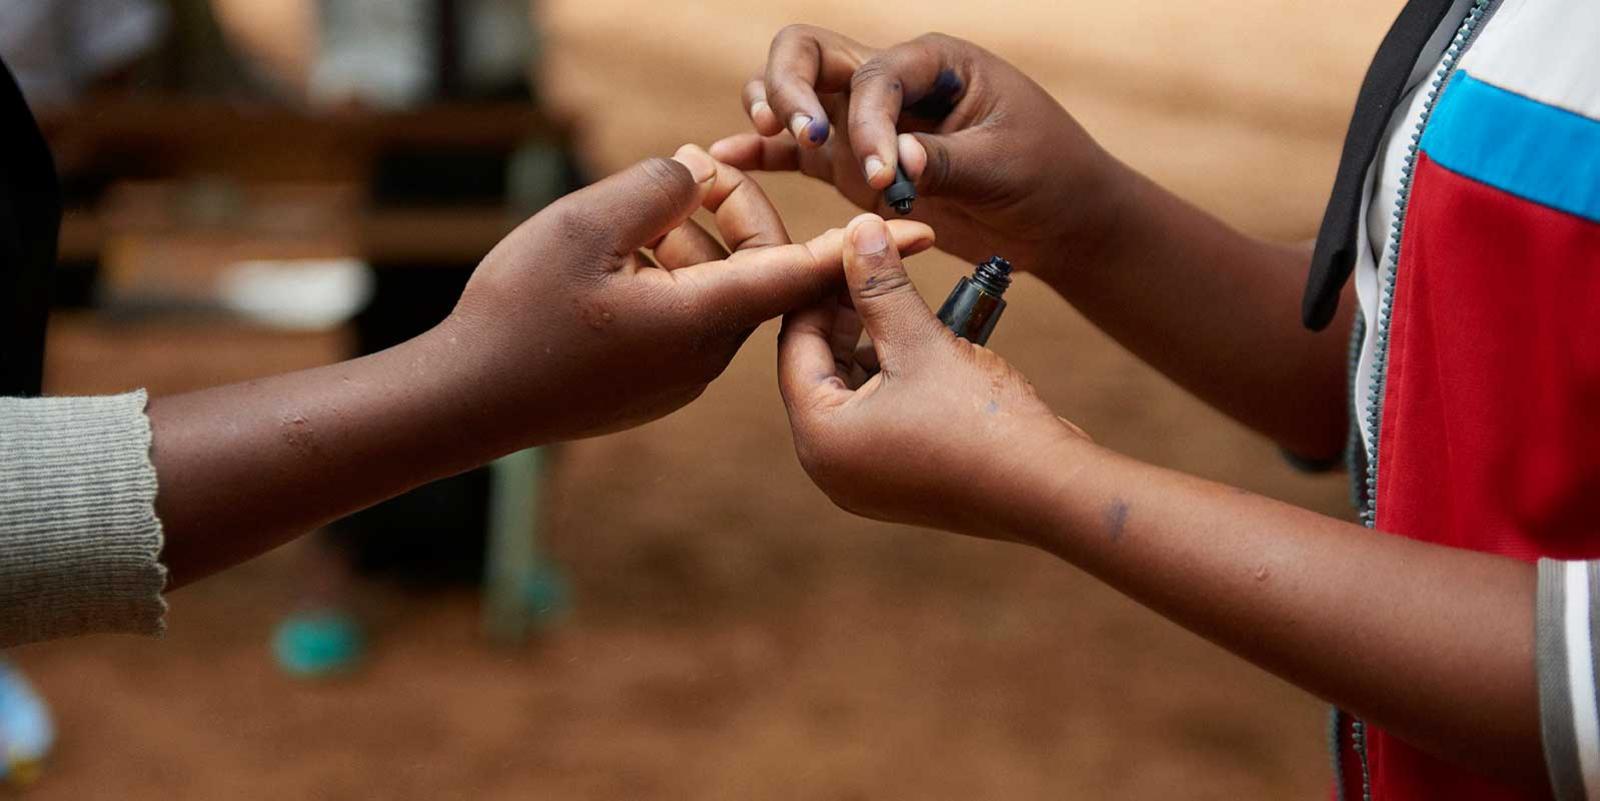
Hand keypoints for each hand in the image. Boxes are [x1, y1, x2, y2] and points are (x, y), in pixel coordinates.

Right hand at [442, 146, 934, 443]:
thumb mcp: (586, 225)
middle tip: (693, 166)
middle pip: (751, 268)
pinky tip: (621, 258)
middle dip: (731, 211)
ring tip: (639, 210)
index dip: (863, 245)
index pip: (803, 273)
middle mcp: (706, 356)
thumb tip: (699, 173)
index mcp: (703, 319)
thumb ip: (658, 187)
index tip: (927, 228)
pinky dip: (669, 278)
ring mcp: (679, 378)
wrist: (466, 400)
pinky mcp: (653, 386)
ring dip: (689, 242)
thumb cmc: (520, 313)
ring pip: (713, 291)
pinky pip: (684, 319)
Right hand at [710, 27, 1119, 275]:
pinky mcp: (857, 167)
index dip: (870, 125)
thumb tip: (893, 161)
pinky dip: (765, 152)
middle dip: (790, 85)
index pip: (876, 77)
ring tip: (769, 133)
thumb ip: (945, 161)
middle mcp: (891, 82)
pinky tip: (728, 157)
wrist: (1062, 218)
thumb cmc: (1050, 176)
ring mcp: (867, 122)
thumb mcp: (1005, 166)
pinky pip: (800, 152)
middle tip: (801, 131)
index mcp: (934, 63)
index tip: (889, 180)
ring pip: (795, 93)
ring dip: (771, 106)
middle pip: (810, 53)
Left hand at [777, 213, 1087, 538]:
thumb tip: (857, 227)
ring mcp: (865, 477)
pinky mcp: (900, 478)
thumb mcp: (921, 341)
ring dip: (877, 338)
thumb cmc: (981, 422)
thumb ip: (881, 285)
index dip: (820, 287)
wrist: (1049, 490)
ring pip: (854, 386)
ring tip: (905, 293)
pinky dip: (898, 372)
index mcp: (820, 437)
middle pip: (822, 365)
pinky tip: (927, 336)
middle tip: (876, 262)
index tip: (848, 246)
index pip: (796, 343)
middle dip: (849, 312)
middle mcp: (830, 465)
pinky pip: (881, 412)